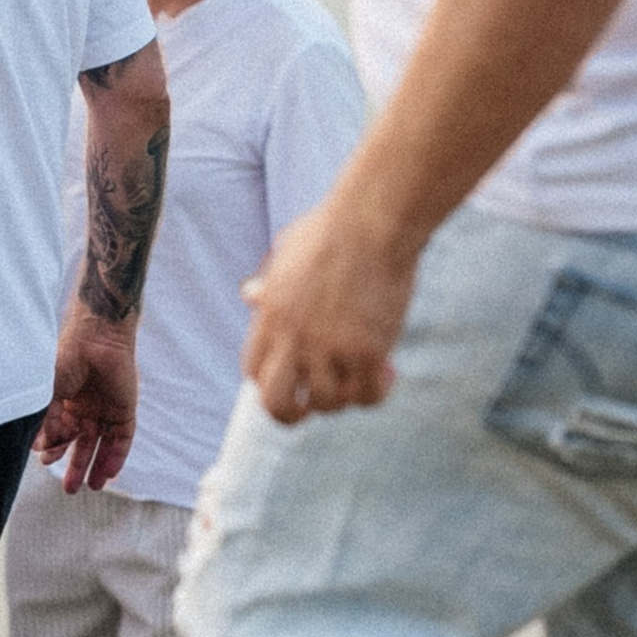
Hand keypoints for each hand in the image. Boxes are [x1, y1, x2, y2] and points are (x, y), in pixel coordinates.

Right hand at [35, 306, 138, 492]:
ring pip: (101, 445)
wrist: (97, 339)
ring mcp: (105, 411)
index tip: (44, 461)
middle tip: (69, 490)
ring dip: (96, 466)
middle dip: (75, 466)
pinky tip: (108, 474)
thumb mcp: (51, 393)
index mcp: (65, 402)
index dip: (53, 449)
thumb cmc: (68, 359)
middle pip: (80, 444)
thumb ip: (48, 421)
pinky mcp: (124, 412)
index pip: (59, 433)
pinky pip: (121, 440)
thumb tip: (36, 448)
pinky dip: (115, 457)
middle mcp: (85, 409)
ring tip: (91, 488)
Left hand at [240, 194, 413, 421]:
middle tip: (313, 407)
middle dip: (293, 415)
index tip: (293, 378)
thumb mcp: (287, 254)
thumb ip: (270, 283)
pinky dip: (377, 392)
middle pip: (277, 404)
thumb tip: (248, 295)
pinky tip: (388, 372)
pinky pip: (367, 396)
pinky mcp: (366, 350)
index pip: (253, 371)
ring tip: (362, 375)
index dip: (270, 381)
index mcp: (270, 314)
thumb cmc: (332, 230)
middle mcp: (294, 336)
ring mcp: (329, 346)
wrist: (371, 222)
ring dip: (346, 396)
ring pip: (328, 403)